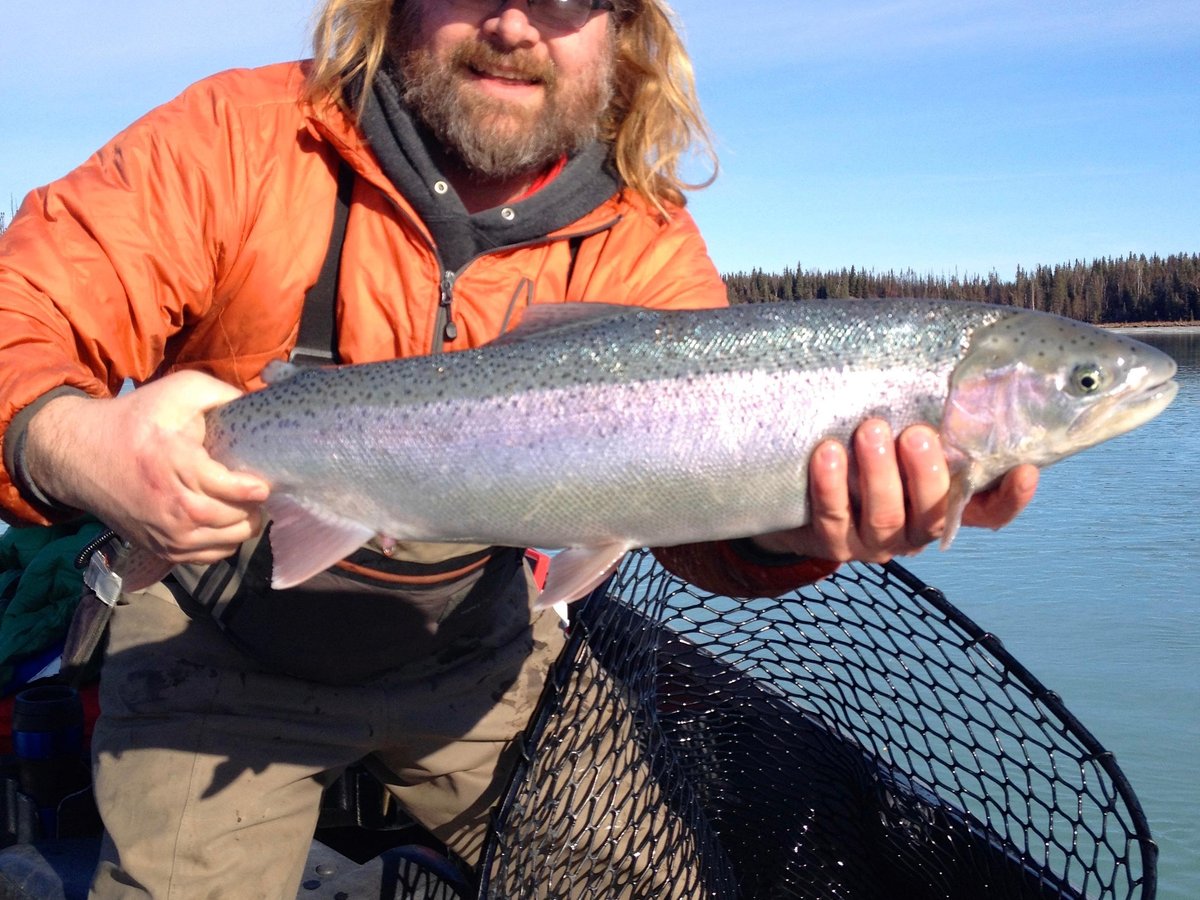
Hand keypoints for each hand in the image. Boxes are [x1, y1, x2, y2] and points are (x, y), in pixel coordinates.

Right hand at [24, 371, 269, 564]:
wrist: (81, 454)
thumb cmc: (136, 419)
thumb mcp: (179, 391)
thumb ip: (222, 394)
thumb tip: (259, 406)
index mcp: (175, 464)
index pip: (231, 489)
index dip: (254, 488)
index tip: (263, 482)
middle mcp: (171, 505)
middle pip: (235, 518)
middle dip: (254, 506)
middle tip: (256, 491)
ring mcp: (166, 532)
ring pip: (228, 541)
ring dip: (244, 524)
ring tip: (244, 504)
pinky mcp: (161, 548)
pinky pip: (211, 556)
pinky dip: (226, 541)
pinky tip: (226, 520)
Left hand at [752, 418, 1038, 563]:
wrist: (802, 493)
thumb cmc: (865, 448)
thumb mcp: (901, 433)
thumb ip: (931, 415)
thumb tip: (967, 363)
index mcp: (943, 505)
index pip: (990, 511)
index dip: (1011, 497)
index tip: (1025, 469)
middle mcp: (915, 529)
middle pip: (933, 512)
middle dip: (926, 472)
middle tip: (916, 434)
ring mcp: (875, 541)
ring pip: (885, 516)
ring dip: (878, 473)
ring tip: (870, 430)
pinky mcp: (833, 542)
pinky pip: (833, 516)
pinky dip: (830, 485)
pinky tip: (827, 453)